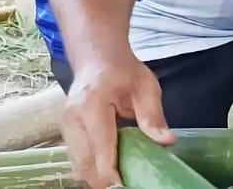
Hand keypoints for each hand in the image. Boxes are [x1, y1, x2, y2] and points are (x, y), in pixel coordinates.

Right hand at [62, 55, 174, 188]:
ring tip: (119, 179)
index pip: (101, 146)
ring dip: (96, 175)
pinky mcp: (65, 131)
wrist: (98, 57)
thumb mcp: (145, 87)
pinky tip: (108, 169)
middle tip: (126, 184)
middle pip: (85, 160)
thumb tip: (167, 141)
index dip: (111, 170)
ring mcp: (65, 125)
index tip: (125, 185)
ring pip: (78, 163)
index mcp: (92, 103)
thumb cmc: (123, 69)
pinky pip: (77, 157)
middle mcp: (72, 117)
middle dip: (103, 178)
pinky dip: (91, 166)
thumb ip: (153, 116)